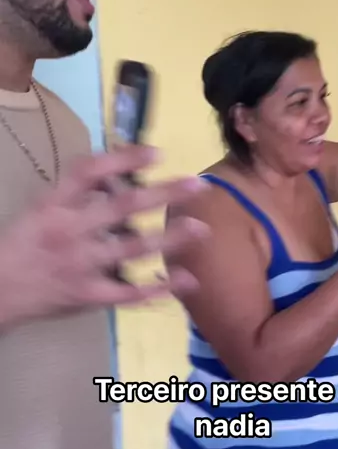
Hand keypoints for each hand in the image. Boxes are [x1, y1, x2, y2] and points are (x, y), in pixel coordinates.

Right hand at [0, 145, 209, 329]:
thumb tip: (120, 171)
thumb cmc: (24, 244)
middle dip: (164, 194)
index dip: (126, 159)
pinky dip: (160, 288)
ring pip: (133, 249)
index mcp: (55, 204)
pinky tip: (187, 280)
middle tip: (197, 185)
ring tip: (201, 228)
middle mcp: (70, 231)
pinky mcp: (88, 295)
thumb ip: (78, 193)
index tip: (159, 153)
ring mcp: (81, 265)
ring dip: (170, 238)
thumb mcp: (42, 209)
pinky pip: (129, 292)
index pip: (90, 172)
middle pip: (123, 207)